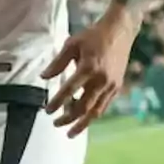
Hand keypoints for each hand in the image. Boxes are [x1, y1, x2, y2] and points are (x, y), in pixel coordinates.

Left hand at [41, 9, 139, 137]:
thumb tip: (43, 77)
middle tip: (55, 124)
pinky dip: (93, 114)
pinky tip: (85, 118)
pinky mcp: (117, 86)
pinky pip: (104, 106)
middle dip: (68, 119)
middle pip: (83, 107)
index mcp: (89, 67)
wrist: (120, 30)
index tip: (47, 111)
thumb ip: (58, 63)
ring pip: (96, 111)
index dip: (57, 103)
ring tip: (70, 132)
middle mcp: (101, 80)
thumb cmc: (93, 35)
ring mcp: (111, 85)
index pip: (69, 91)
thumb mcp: (72, 44)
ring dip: (82, 124)